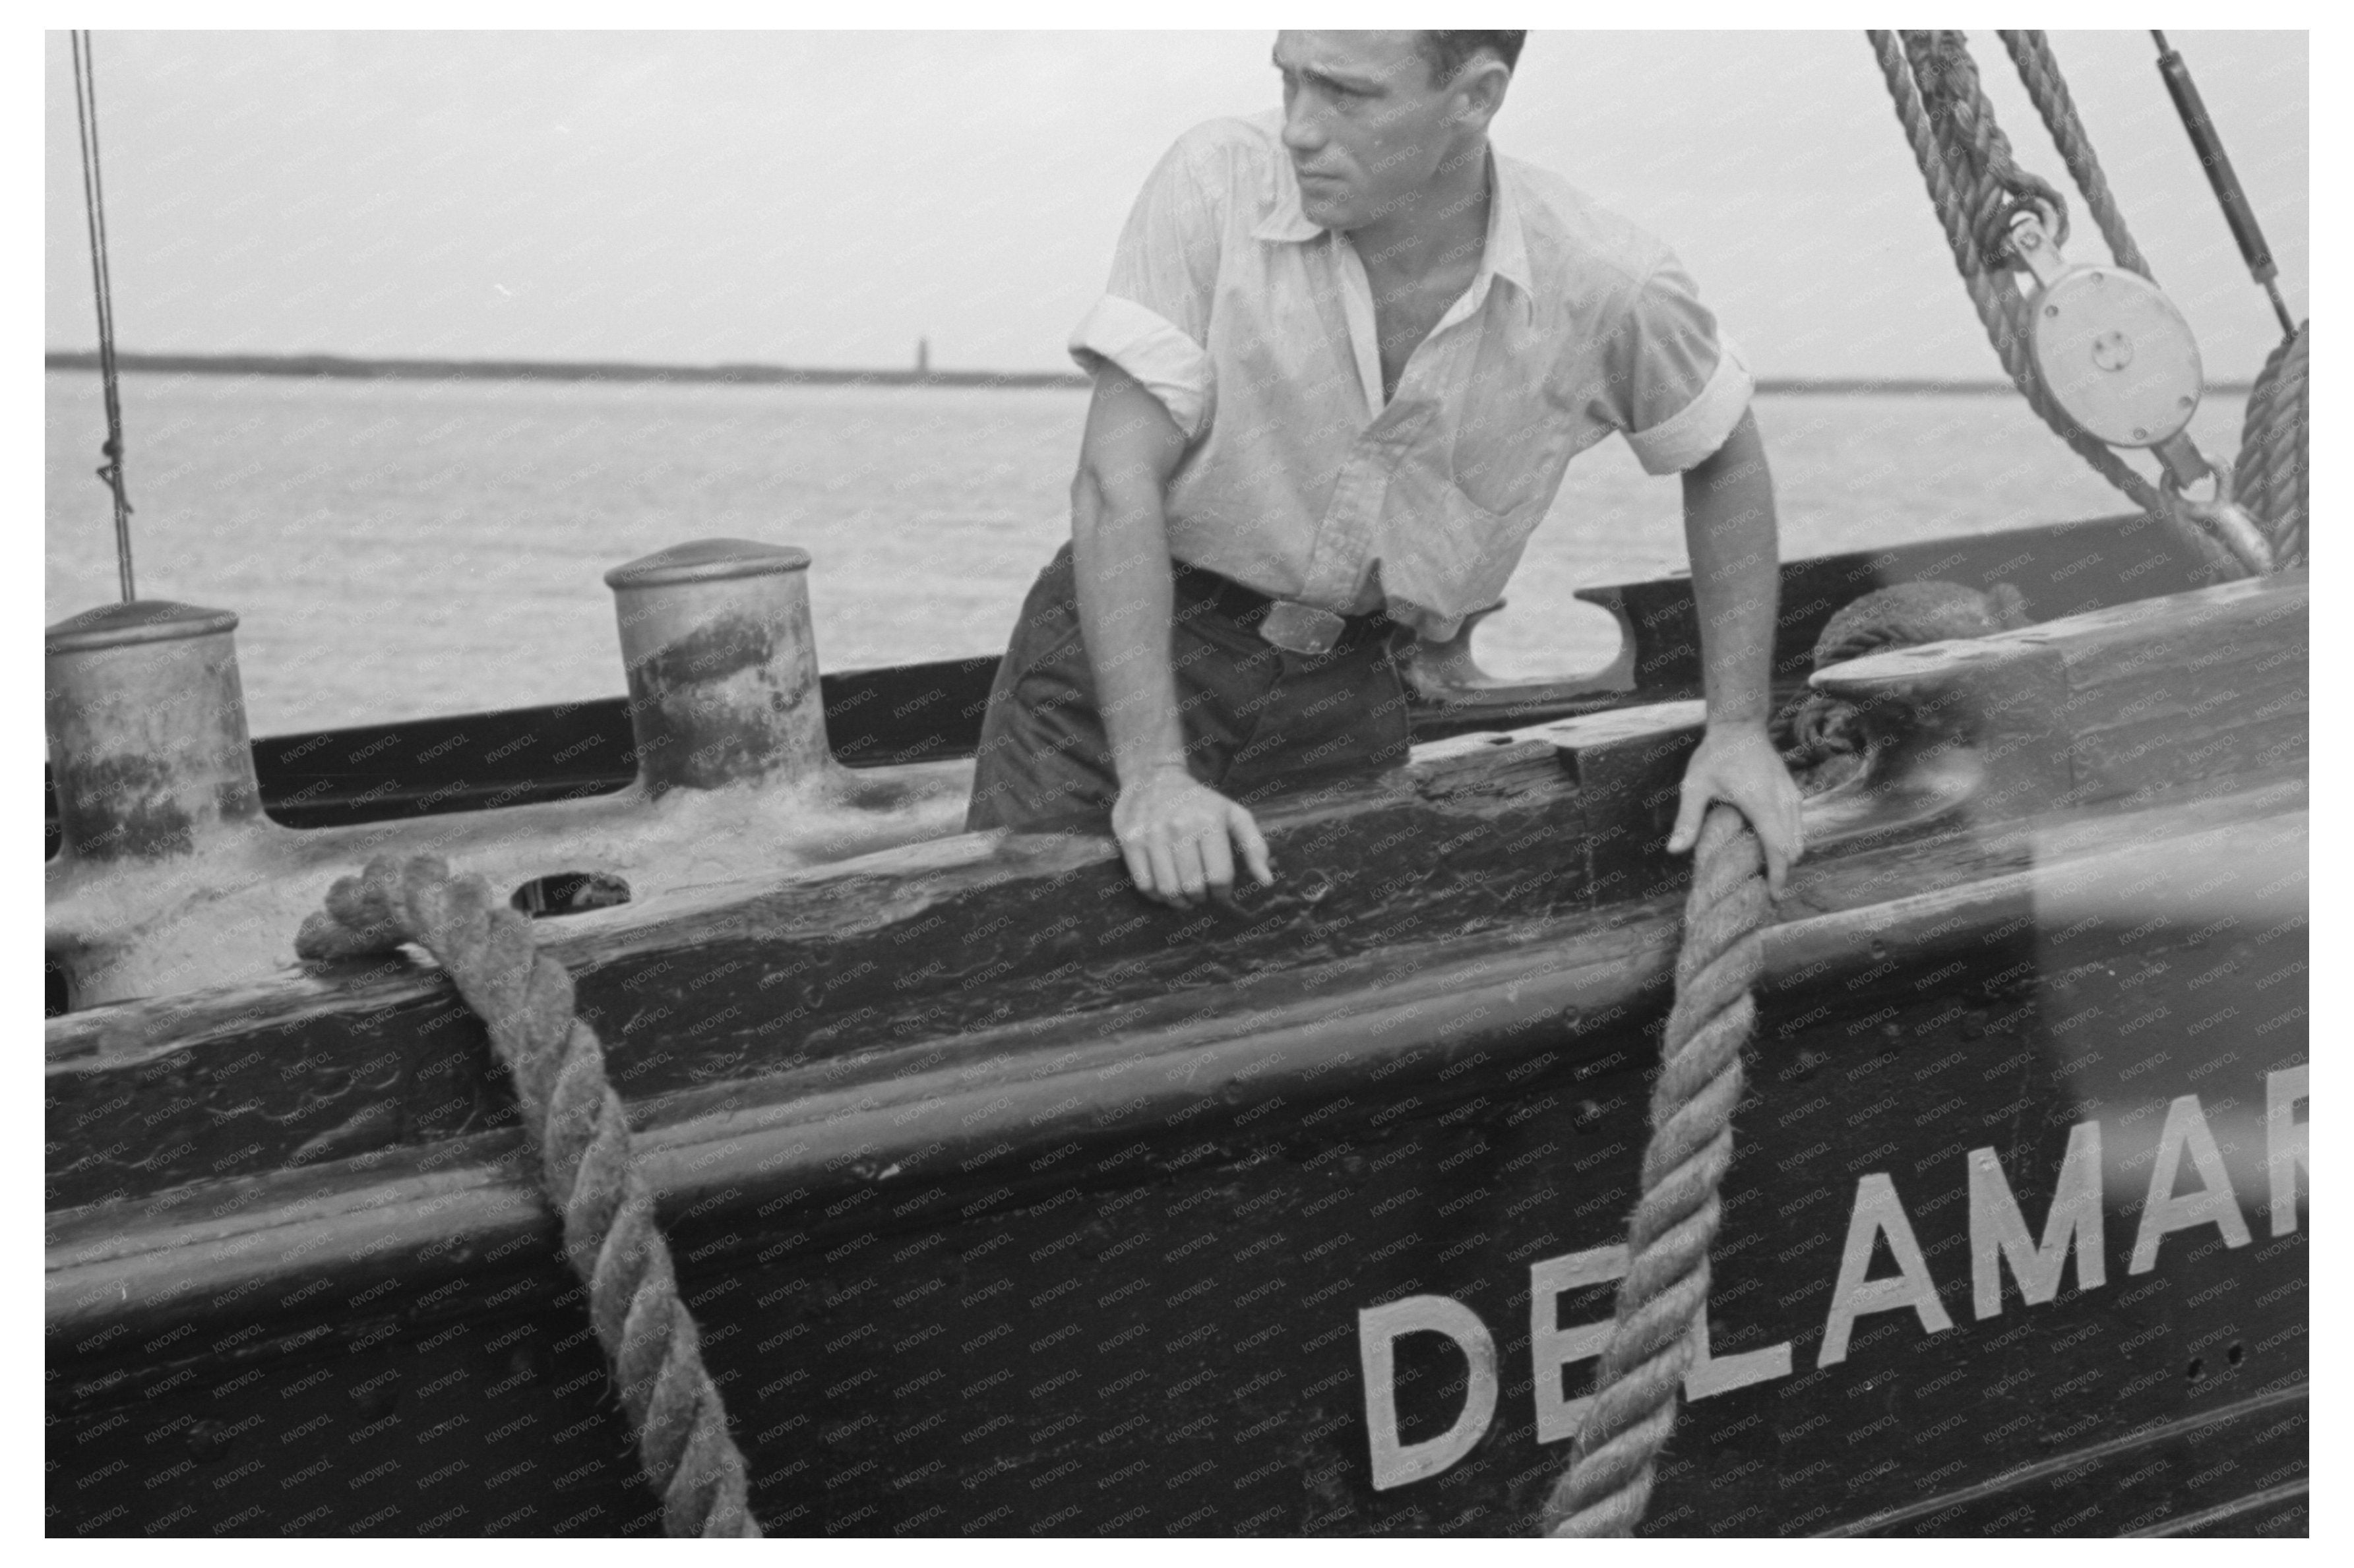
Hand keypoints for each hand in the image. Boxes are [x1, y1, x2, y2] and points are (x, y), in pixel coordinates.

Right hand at [1111, 765, 1273, 908]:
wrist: (1154, 778)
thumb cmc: (1200, 802)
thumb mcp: (1233, 815)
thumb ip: (1254, 846)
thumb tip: (1266, 882)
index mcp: (1209, 822)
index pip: (1219, 877)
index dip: (1222, 892)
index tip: (1219, 890)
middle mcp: (1180, 827)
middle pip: (1193, 887)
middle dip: (1200, 898)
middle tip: (1200, 893)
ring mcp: (1152, 834)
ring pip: (1168, 890)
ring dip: (1178, 901)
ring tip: (1184, 895)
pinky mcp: (1130, 840)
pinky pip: (1144, 884)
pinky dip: (1156, 894)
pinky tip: (1164, 888)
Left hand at [1666, 721, 1804, 898]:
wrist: (1740, 725)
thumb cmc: (1716, 755)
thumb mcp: (1695, 786)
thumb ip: (1687, 820)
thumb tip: (1674, 851)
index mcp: (1762, 805)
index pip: (1779, 849)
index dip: (1778, 876)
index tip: (1773, 897)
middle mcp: (1784, 802)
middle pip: (1793, 848)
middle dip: (1782, 871)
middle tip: (1763, 890)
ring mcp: (1792, 796)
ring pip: (1799, 837)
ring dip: (1786, 856)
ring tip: (1766, 873)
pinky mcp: (1793, 792)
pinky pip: (1797, 824)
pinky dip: (1789, 840)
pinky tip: (1770, 847)